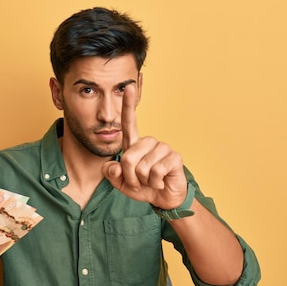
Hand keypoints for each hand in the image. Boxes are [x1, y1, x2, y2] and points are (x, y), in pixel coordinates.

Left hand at [101, 84, 188, 209]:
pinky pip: (155, 172)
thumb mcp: (121, 183)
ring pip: (141, 167)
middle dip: (130, 177)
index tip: (128, 86)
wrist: (164, 199)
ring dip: (143, 181)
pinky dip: (155, 183)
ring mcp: (163, 148)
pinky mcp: (174, 157)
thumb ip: (112, 174)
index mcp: (135, 145)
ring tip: (151, 181)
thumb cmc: (144, 187)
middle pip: (128, 158)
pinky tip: (161, 181)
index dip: (128, 105)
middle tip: (139, 182)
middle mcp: (149, 143)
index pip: (129, 123)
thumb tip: (114, 166)